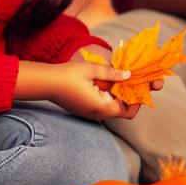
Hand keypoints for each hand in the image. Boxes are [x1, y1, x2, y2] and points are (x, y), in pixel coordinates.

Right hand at [16, 58, 154, 121]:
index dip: (137, 100)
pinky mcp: (84, 110)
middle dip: (130, 97)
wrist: (45, 83)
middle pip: (122, 110)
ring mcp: (90, 113)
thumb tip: (129, 75)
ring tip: (122, 80)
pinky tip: (108, 83)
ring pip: (112, 109)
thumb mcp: (92, 70)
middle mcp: (97, 114)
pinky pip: (102, 106)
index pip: (128, 111)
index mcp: (102, 107)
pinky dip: (109, 97)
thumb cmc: (67, 76)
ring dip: (119, 97)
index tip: (140, 86)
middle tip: (133, 82)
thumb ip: (112, 74)